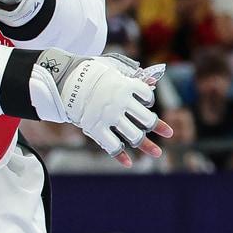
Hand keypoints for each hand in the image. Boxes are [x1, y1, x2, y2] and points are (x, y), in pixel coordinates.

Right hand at [31, 51, 173, 167]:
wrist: (64, 80)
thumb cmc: (90, 73)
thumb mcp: (113, 69)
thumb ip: (132, 76)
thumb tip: (153, 82)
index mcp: (125, 86)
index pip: (146, 95)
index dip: (148, 99)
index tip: (146, 102)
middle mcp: (120, 102)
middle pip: (146, 119)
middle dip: (157, 126)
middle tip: (168, 132)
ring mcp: (109, 116)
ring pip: (134, 135)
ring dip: (145, 144)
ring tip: (156, 151)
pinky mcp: (96, 127)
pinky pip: (112, 145)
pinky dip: (121, 156)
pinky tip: (129, 163)